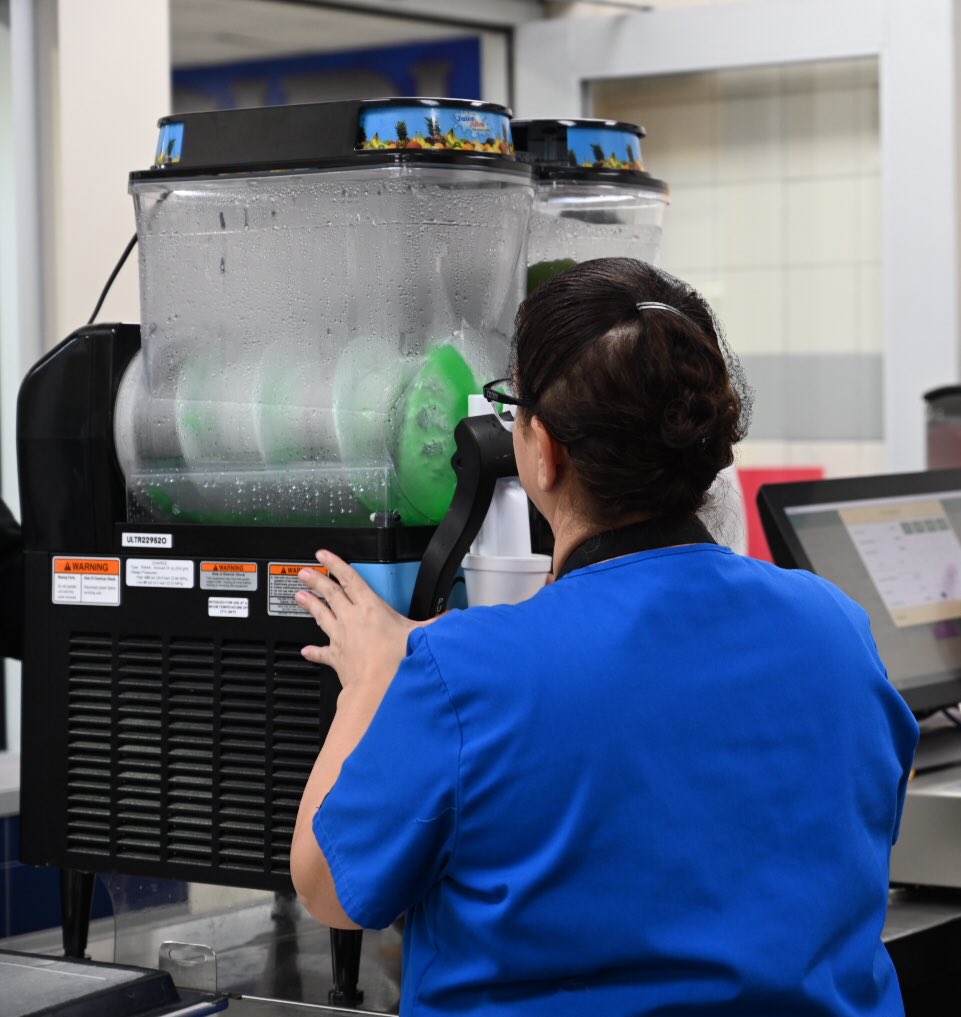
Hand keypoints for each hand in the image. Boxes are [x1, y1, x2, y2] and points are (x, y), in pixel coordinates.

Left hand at [296, 550, 421, 693]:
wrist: (377, 689)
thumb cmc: (395, 662)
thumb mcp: (420, 636)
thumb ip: (435, 624)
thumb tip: (451, 618)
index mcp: (371, 608)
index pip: (350, 579)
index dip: (335, 564)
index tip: (323, 555)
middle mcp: (352, 619)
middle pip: (330, 593)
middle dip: (317, 580)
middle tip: (305, 572)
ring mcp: (341, 638)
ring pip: (321, 615)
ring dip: (310, 605)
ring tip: (299, 596)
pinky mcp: (337, 657)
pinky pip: (322, 652)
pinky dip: (314, 651)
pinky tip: (307, 649)